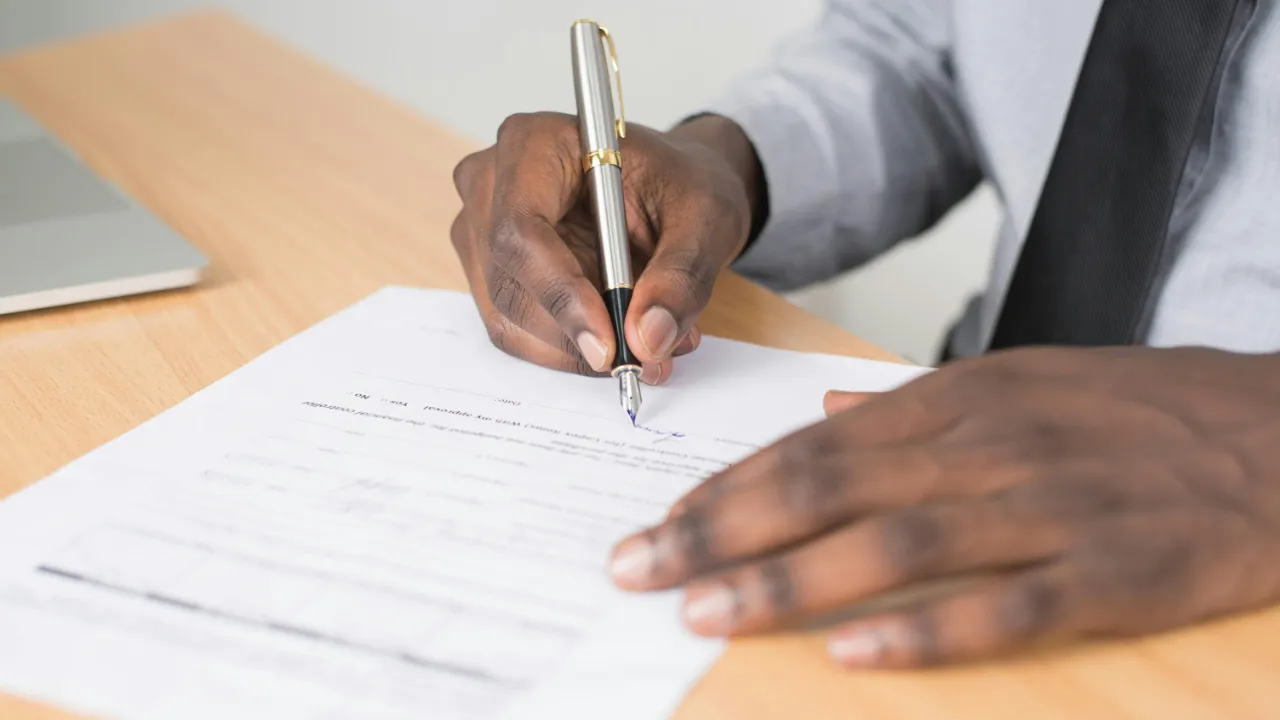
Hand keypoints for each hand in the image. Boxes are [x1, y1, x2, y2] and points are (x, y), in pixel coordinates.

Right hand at [450, 113, 759, 381]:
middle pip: (509, 282)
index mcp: (535, 143)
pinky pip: (516, 331)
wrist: (671, 188)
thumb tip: (647, 338)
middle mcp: (491, 183)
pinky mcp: (491, 272)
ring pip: (509, 318)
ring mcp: (482, 230)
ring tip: (649, 345)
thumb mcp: (706, 219)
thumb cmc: (681, 183)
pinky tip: (619, 337)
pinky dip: (568, 349)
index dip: (561, 294)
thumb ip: (681, 276)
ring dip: (575, 349)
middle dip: (575, 335)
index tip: (608, 345)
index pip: (521, 231)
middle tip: (645, 358)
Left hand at [609, 347, 1279, 667]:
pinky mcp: (1114, 573)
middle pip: (827, 486)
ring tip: (706, 611)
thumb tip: (830, 406)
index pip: (811, 444)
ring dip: (790, 579)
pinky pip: (1005, 608)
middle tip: (639, 569)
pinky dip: (925, 633)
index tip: (657, 523)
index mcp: (958, 400)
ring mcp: (1049, 508)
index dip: (726, 486)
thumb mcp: (1020, 380)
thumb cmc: (1136, 410)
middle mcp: (987, 446)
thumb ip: (916, 402)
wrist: (1278, 429)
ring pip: (895, 543)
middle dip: (721, 530)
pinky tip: (853, 655)